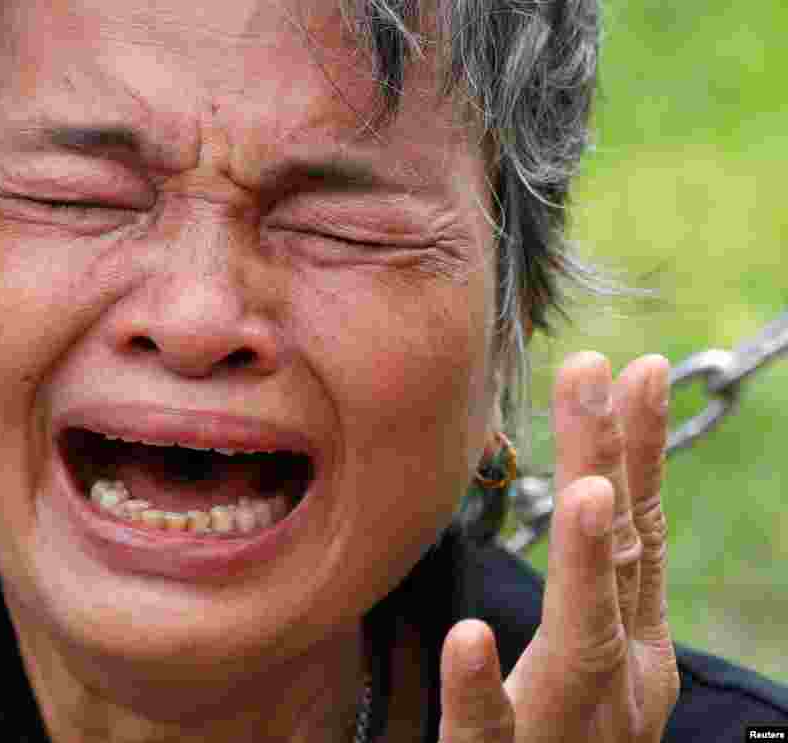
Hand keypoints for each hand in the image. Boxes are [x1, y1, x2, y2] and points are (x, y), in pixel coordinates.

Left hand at [439, 352, 680, 741]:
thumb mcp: (596, 663)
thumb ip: (596, 590)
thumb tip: (598, 492)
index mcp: (632, 650)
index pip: (638, 534)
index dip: (640, 454)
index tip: (638, 370)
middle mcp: (616, 682)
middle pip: (616, 563)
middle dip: (611, 466)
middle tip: (596, 373)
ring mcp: (569, 728)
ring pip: (582, 642)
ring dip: (586, 566)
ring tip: (586, 492)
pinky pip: (492, 732)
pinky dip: (485, 688)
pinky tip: (471, 639)